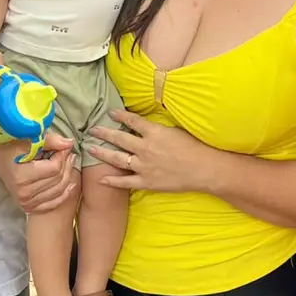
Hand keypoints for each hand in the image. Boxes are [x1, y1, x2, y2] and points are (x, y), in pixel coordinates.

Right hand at [0, 129, 77, 213]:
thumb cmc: (11, 144)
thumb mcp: (28, 138)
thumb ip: (50, 140)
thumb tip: (69, 144)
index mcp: (21, 176)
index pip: (54, 168)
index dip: (62, 156)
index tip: (64, 147)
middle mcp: (23, 193)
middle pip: (58, 180)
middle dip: (67, 164)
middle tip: (69, 153)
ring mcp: (26, 202)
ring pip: (59, 191)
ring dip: (68, 176)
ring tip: (69, 163)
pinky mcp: (29, 207)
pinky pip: (53, 204)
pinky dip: (64, 195)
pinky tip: (71, 185)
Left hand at [90, 110, 212, 192]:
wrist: (205, 169)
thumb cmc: (196, 147)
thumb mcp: (177, 130)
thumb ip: (159, 128)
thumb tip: (148, 122)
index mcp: (154, 132)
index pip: (132, 121)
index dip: (120, 116)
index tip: (110, 113)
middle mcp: (145, 148)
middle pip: (119, 139)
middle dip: (103, 133)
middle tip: (92, 130)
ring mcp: (144, 166)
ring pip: (118, 158)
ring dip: (102, 153)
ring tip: (90, 149)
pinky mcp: (147, 182)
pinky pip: (125, 182)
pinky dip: (112, 181)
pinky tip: (101, 178)